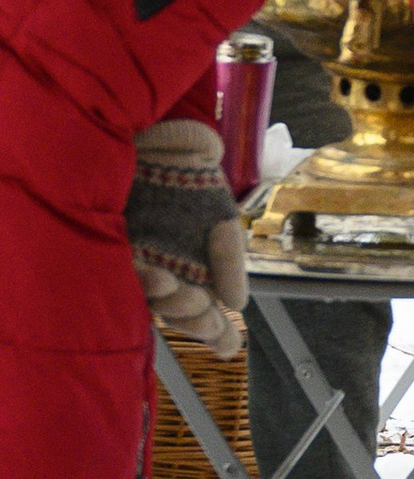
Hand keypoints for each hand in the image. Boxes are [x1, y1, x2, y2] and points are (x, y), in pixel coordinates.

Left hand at [128, 119, 249, 357]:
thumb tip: (237, 304)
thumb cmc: (189, 173)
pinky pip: (126, 275)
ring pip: (153, 303)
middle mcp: (166, 269)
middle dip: (195, 321)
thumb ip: (229, 255)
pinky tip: (159, 276)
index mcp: (195, 266)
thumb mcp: (221, 214)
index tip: (228, 346)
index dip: (216, 334)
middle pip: (180, 313)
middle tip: (208, 317)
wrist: (159, 132)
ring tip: (182, 291)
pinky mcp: (110, 247)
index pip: (205, 309)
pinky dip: (144, 282)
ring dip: (172, 305)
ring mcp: (139, 261)